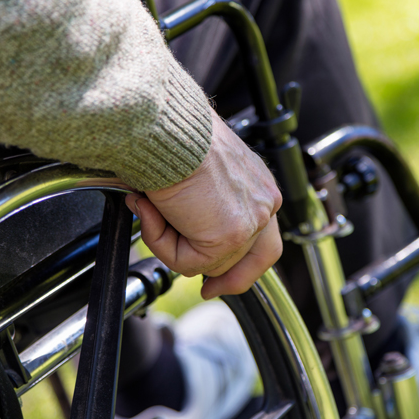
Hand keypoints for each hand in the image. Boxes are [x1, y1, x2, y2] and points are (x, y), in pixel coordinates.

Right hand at [125, 110, 282, 299]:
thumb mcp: (198, 172)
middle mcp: (264, 202)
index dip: (243, 262)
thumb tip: (179, 229)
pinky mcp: (228, 236)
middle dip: (228, 279)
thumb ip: (202, 205)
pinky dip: (163, 244)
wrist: (168, 127)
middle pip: (256, 259)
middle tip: (209, 291)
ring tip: (153, 209)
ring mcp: (250, 222)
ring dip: (173, 245)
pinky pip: (188, 263)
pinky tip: (154, 211)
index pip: (264, 236)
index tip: (220, 278)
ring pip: (211, 263)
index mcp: (258, 185)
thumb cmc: (175, 136)